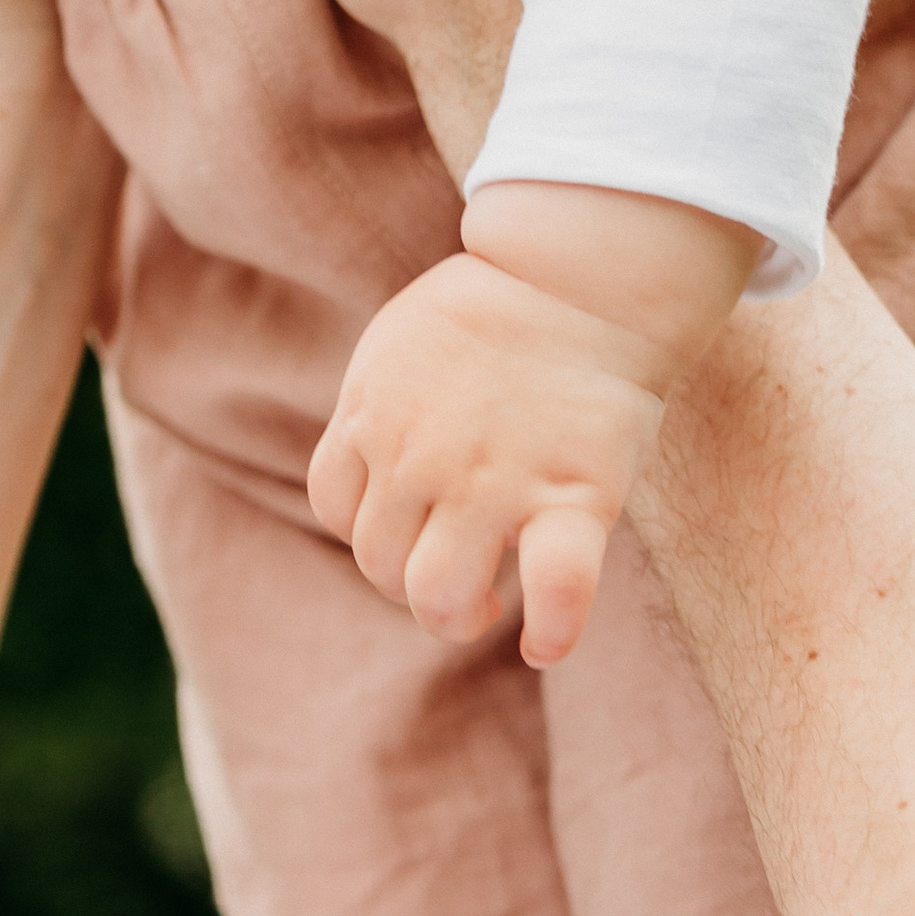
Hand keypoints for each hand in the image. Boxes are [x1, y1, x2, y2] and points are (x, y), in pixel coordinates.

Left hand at [307, 253, 669, 664]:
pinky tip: (546, 643)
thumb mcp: (399, 344)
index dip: (365, 529)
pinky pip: (555, 591)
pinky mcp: (571, 497)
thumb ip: (378, 406)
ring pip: (439, 595)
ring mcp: (492, 483)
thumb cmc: (496, 308)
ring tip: (486, 604)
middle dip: (408, 582)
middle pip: (379, 564)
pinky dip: (552, 631)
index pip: (334, 506)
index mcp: (372, 415)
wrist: (580, 273)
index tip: (404, 528)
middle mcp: (418, 458)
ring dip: (456, 614)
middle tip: (454, 572)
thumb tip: (375, 459)